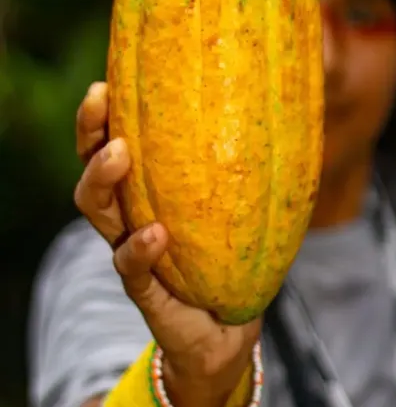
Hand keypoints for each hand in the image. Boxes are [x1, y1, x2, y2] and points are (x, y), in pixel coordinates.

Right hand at [73, 81, 261, 406]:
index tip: (108, 79)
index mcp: (150, 193)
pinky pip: (131, 268)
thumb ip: (255, 166)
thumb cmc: (233, 258)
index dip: (104, 115)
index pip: (116, 146)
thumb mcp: (244, 206)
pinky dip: (140, 249)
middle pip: (94, 169)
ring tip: (120, 152)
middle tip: (102, 97)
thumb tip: (294, 104)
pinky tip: (158, 233)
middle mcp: (131, 218)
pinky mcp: (145, 291)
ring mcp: (133, 253)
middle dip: (91, 131)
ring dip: (103, 179)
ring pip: (99, 212)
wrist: (228, 327)